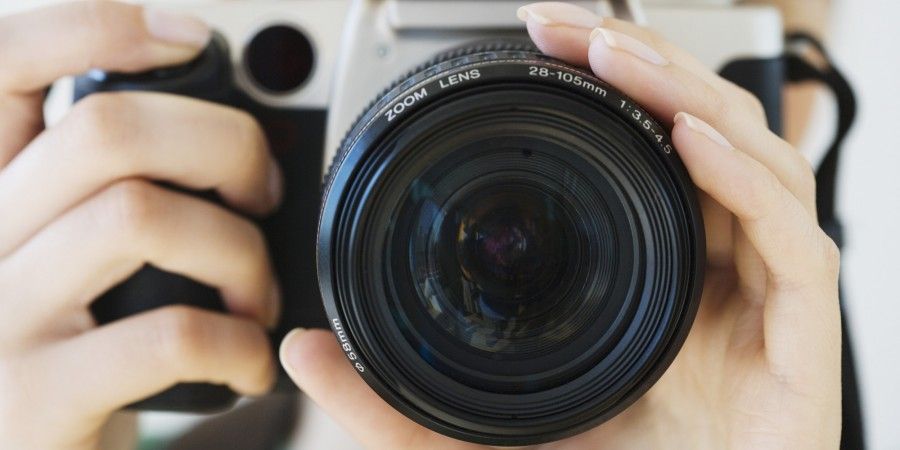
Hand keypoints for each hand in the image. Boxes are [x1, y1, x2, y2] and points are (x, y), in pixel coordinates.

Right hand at [0, 2, 281, 448]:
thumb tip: (228, 138)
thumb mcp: (75, 256)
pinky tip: (247, 361)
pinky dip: (237, 342)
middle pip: (105, 130)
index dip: (93, 27)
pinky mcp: (37, 399)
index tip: (189, 40)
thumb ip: (113, 187)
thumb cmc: (78, 351)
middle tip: (261, 193)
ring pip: (141, 217)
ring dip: (239, 253)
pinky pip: (168, 333)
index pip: (4, 66)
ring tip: (254, 296)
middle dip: (224, 147)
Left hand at [280, 3, 841, 448]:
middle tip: (573, 29)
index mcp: (645, 284)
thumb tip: (304, 351)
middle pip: (701, 139)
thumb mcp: (473, 440)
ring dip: (692, 98)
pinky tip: (691, 140)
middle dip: (645, 69)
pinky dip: (749, 182)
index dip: (604, 94)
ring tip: (620, 57)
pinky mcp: (803, 343)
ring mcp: (756, 304)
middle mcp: (706, 279)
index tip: (542, 48)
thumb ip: (390, 403)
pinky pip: (792, 239)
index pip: (641, 160)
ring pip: (753, 165)